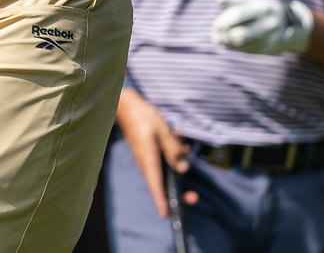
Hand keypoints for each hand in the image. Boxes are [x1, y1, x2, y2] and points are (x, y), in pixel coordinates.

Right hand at [116, 89, 192, 219]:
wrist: (128, 106)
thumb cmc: (144, 118)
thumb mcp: (163, 131)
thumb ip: (174, 150)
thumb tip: (184, 170)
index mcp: (149, 160)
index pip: (155, 186)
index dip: (161, 202)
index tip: (166, 216)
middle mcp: (148, 164)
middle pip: (164, 185)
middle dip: (180, 191)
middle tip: (195, 196)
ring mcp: (149, 160)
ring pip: (167, 171)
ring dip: (178, 162)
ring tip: (185, 146)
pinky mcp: (151, 154)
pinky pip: (165, 159)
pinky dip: (173, 152)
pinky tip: (178, 138)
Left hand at [211, 0, 312, 54]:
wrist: (293, 24)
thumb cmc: (266, 10)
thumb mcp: (254, 2)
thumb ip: (235, 1)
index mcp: (263, 9)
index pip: (239, 15)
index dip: (224, 21)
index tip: (214, 26)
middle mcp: (270, 24)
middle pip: (242, 34)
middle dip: (225, 37)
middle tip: (214, 38)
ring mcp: (273, 38)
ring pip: (245, 45)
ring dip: (230, 45)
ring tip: (220, 42)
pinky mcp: (272, 49)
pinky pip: (251, 51)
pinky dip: (238, 49)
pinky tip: (230, 46)